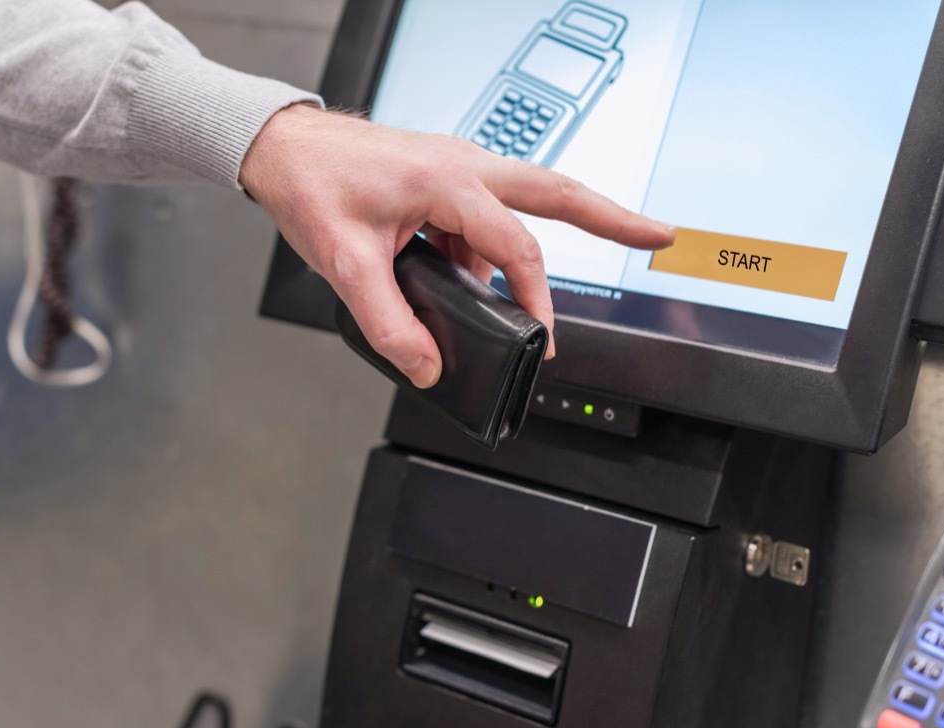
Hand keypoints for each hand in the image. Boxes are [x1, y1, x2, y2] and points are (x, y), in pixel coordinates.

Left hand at [240, 105, 674, 387]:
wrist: (284, 147)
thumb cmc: (312, 185)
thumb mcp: (346, 266)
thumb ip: (389, 324)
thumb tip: (427, 365)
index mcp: (447, 180)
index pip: (517, 246)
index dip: (536, 300)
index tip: (541, 340)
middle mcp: (463, 165)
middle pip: (557, 191)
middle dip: (612, 217)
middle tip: (659, 234)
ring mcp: (457, 167)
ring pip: (524, 203)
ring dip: (532, 251)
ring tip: (532, 303)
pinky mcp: (445, 177)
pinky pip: (484, 216)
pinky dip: (488, 250)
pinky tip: (467, 280)